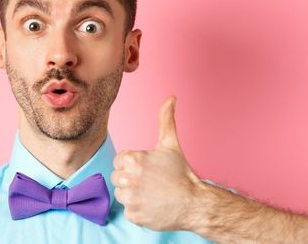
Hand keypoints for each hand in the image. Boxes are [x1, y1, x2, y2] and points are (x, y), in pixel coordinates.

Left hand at [111, 96, 203, 230]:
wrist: (195, 203)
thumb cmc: (181, 174)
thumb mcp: (171, 145)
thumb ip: (166, 120)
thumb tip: (170, 98)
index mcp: (132, 159)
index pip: (119, 162)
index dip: (133, 165)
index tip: (148, 170)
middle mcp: (128, 178)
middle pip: (117, 178)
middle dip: (131, 180)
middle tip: (151, 183)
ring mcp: (130, 198)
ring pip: (121, 194)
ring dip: (133, 195)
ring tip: (152, 194)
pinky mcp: (133, 215)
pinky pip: (128, 211)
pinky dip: (138, 210)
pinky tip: (153, 206)